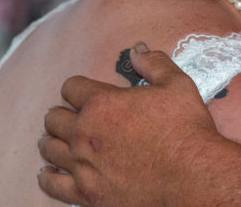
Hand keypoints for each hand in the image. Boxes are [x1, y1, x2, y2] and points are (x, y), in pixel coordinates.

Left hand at [38, 43, 218, 205]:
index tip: (84, 94)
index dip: (78, 88)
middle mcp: (85, 133)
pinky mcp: (87, 194)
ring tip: (57, 141)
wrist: (193, 178)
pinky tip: (48, 173)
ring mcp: (83, 166)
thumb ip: (153, 62)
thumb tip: (137, 49)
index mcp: (101, 103)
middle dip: (62, 114)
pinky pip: (52, 185)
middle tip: (70, 117)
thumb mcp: (176, 85)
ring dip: (52, 142)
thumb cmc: (186, 131)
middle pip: (54, 118)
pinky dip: (48, 178)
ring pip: (49, 149)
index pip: (71, 87)